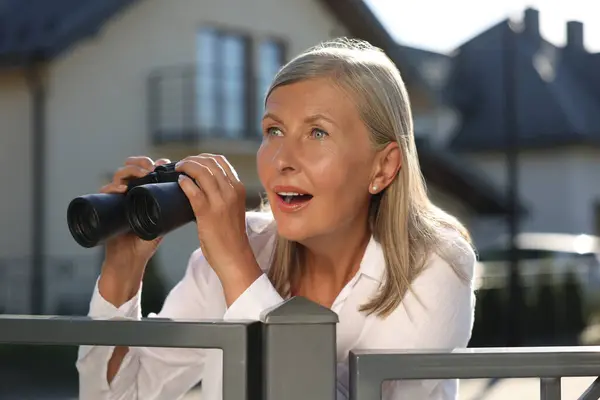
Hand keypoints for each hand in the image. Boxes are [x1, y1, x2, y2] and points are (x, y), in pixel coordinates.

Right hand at [98, 156, 170, 302]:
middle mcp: (128, 191)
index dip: (154, 164)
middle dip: (141, 163)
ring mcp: (116, 197)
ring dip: (130, 171)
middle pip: (131, 167)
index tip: (165, 164)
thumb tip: (193, 197)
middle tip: (152, 167)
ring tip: (142, 174)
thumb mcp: (163, 221)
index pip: (145, 169)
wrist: (130, 258)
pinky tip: (122, 189)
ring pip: (119, 175)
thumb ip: (173, 210)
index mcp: (142, 192)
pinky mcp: (105, 206)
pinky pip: (104, 192)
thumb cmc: (146, 240)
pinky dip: (112, 187)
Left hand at [175, 154, 261, 303]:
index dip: (203, 157)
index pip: (221, 161)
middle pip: (210, 163)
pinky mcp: (208, 213)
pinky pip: (193, 191)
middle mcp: (231, 191)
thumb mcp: (232, 209)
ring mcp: (220, 201)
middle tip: (180, 165)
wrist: (234, 256)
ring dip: (186, 167)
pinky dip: (184, 183)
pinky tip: (179, 182)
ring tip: (177, 170)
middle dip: (192, 160)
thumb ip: (222, 196)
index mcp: (238, 188)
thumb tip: (199, 186)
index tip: (192, 161)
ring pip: (201, 172)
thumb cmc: (230, 236)